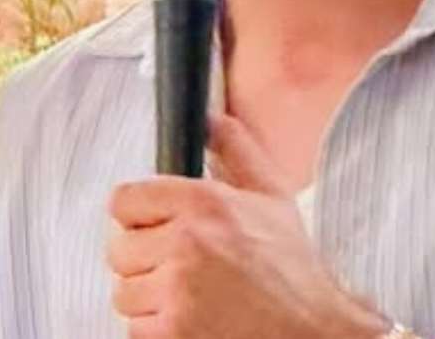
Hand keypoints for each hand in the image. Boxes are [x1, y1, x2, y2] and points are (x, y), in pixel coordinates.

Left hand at [107, 113, 388, 338]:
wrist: (315, 333)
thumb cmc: (294, 269)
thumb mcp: (271, 197)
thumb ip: (235, 149)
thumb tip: (210, 116)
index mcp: (204, 202)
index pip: (123, 201)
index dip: (138, 217)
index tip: (156, 228)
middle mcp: (187, 241)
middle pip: (119, 249)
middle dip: (145, 261)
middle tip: (183, 269)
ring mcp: (178, 289)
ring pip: (125, 292)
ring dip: (150, 298)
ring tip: (191, 297)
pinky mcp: (174, 332)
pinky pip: (135, 328)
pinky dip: (156, 329)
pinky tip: (191, 321)